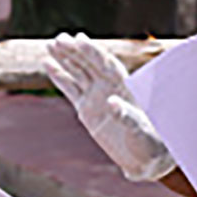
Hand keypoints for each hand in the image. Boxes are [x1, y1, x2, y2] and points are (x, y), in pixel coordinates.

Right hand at [44, 32, 175, 181]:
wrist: (144, 157)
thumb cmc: (148, 141)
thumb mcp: (139, 129)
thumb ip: (126, 115)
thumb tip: (112, 102)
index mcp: (124, 87)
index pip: (107, 64)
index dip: (93, 51)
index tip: (79, 39)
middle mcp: (109, 87)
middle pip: (90, 64)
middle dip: (75, 51)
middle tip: (59, 39)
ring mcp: (96, 97)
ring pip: (78, 73)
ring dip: (65, 58)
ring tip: (50, 44)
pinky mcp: (86, 110)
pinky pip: (70, 89)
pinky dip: (60, 77)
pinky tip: (48, 63)